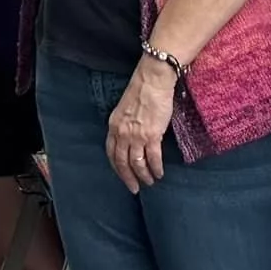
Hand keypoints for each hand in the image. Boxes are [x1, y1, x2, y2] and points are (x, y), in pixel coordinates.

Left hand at [105, 59, 175, 192]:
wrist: (152, 80)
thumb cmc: (141, 91)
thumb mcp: (124, 110)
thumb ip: (124, 125)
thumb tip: (130, 140)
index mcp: (114, 126)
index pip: (111, 152)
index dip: (116, 167)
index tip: (122, 175)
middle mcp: (122, 133)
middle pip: (122, 162)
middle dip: (128, 178)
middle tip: (134, 188)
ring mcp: (136, 136)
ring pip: (137, 163)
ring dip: (144, 176)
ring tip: (149, 182)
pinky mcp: (151, 136)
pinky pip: (153, 158)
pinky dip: (156, 168)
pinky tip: (159, 173)